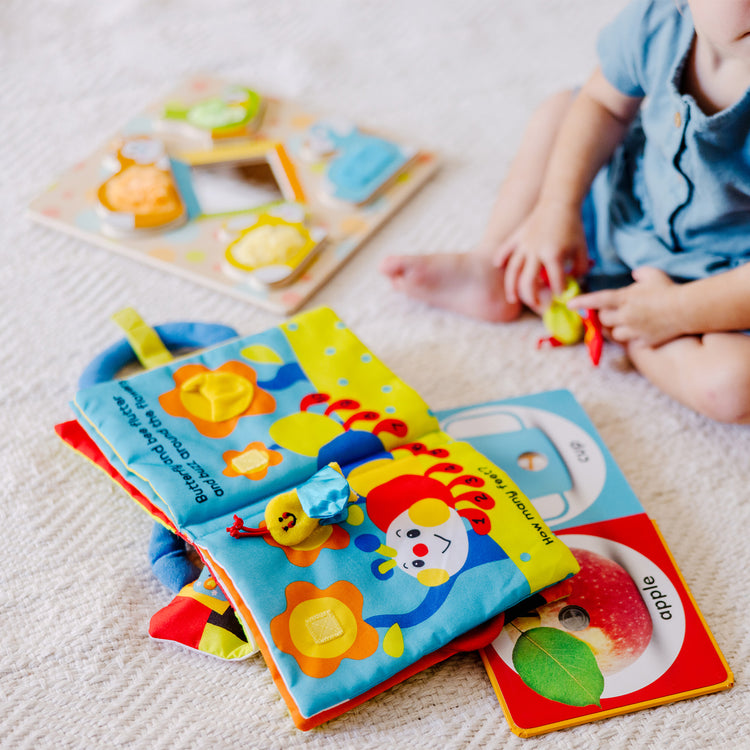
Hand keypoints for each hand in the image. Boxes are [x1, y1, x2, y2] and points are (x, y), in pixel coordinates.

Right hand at [494, 198, 589, 310]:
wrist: (559, 202)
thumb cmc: (572, 227)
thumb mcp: (582, 249)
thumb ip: (580, 269)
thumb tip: (573, 282)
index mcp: (553, 255)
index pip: (555, 281)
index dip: (558, 292)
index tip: (559, 296)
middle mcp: (535, 252)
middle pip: (527, 281)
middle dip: (531, 297)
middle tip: (536, 305)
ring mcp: (523, 245)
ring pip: (513, 270)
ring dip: (511, 287)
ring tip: (512, 298)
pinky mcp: (517, 237)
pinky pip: (505, 249)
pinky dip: (500, 258)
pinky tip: (498, 266)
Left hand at [568, 267, 685, 346]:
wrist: (687, 309)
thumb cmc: (669, 290)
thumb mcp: (653, 274)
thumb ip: (640, 274)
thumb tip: (635, 275)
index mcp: (623, 298)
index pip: (596, 300)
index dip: (581, 302)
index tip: (569, 304)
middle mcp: (624, 316)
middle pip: (603, 319)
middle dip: (605, 315)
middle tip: (615, 310)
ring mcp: (633, 331)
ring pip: (614, 334)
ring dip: (617, 328)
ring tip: (628, 321)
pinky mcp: (643, 342)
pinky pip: (630, 342)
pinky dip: (632, 337)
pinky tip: (642, 330)